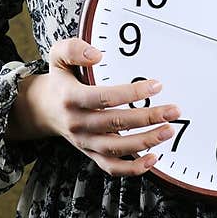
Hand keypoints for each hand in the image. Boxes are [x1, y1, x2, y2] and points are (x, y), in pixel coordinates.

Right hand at [8, 36, 180, 176]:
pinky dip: (133, 169)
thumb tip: (96, 55)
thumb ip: (73, 48)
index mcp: (71, 98)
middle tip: (173, 111)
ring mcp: (85, 142)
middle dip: (148, 118)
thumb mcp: (58, 56)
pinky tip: (154, 159)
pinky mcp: (91, 154)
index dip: (132, 93)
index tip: (156, 86)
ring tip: (168, 131)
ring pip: (116, 148)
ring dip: (145, 142)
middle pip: (115, 123)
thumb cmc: (60, 80)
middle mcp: (78, 123)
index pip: (104, 97)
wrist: (43, 109)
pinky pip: (112, 168)